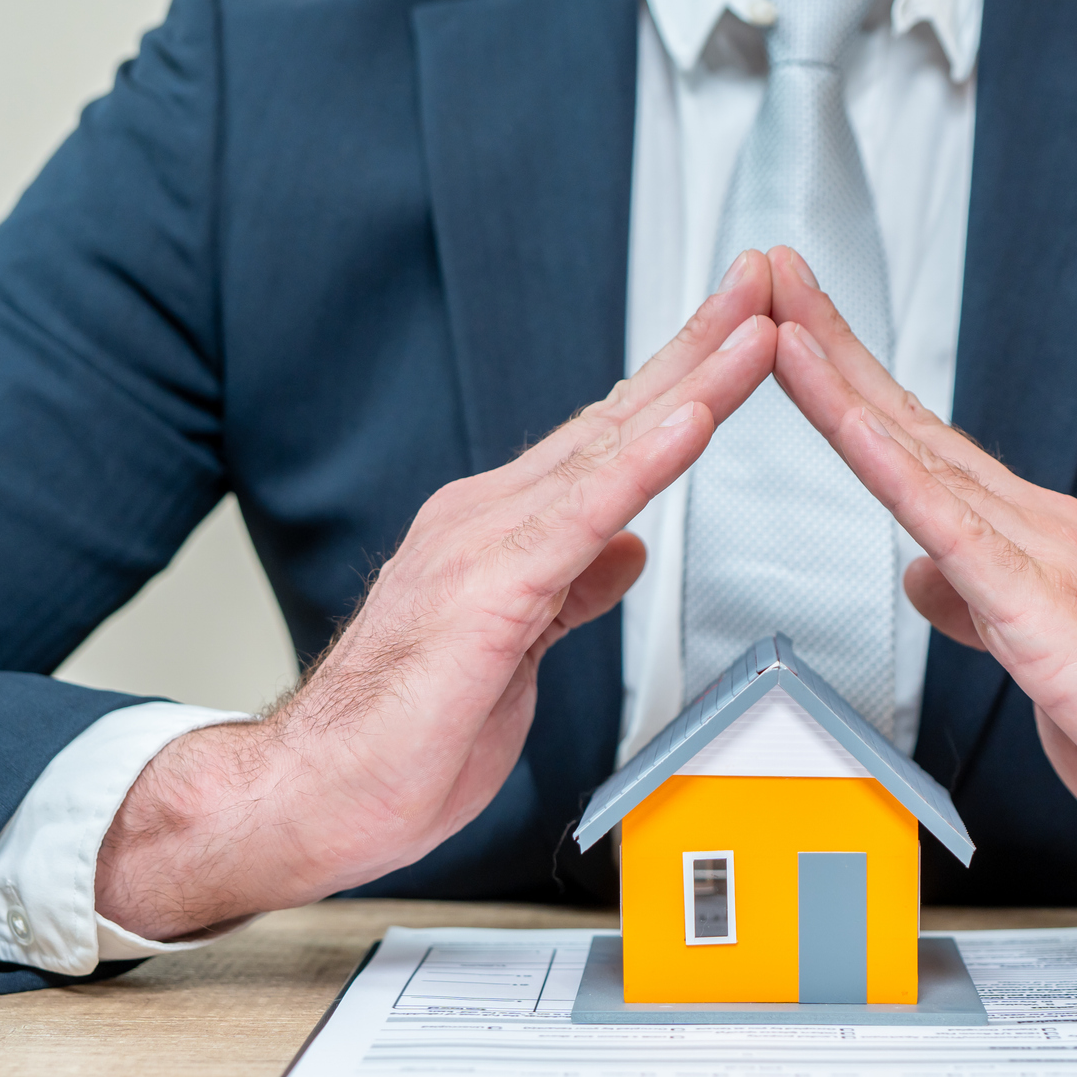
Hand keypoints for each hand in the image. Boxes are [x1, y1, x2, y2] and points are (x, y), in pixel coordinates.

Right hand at [95, 253, 779, 939]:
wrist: (312, 795)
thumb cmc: (397, 741)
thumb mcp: (516, 655)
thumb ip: (569, 591)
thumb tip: (623, 551)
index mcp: (499, 533)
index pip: (610, 443)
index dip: (682, 384)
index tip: (741, 334)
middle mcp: (490, 519)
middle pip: (618, 418)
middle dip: (699, 346)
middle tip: (764, 281)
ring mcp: (486, 545)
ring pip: (611, 447)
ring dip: (692, 382)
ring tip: (756, 328)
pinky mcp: (491, 590)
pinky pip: (584, 514)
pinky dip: (644, 462)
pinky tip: (691, 420)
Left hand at [763, 247, 1076, 944]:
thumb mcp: (1037, 659)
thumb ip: (979, 606)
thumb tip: (924, 575)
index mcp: (1026, 541)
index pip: (916, 448)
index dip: (847, 386)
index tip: (792, 330)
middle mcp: (1034, 528)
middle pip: (908, 423)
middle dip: (831, 345)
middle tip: (771, 274)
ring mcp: (1041, 557)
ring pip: (920, 455)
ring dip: (843, 385)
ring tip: (783, 322)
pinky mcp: (1042, 608)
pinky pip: (954, 528)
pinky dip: (896, 471)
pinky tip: (853, 426)